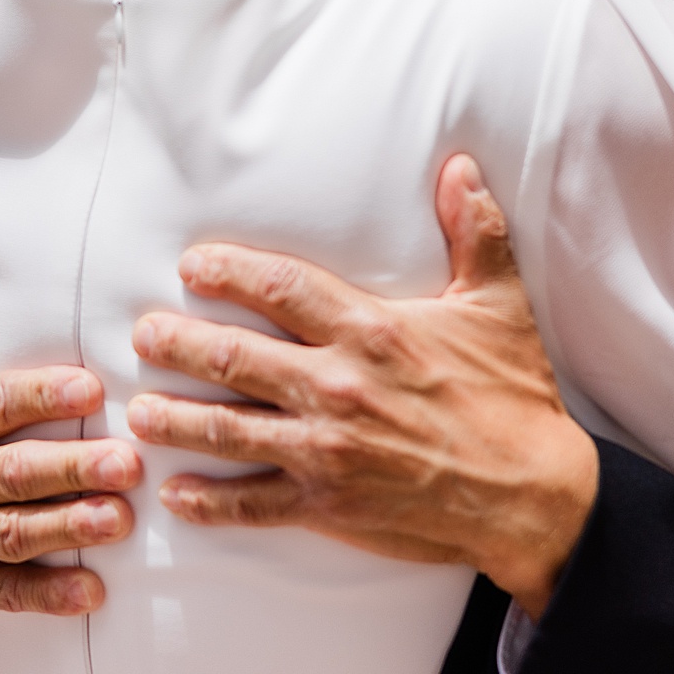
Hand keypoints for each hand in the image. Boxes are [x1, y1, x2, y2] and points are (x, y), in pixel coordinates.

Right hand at [0, 257, 140, 646]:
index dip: (38, 396)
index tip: (91, 387)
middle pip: (8, 473)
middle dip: (70, 467)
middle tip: (128, 460)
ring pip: (10, 532)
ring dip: (67, 528)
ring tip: (119, 518)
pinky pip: (2, 592)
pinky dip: (45, 596)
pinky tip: (91, 590)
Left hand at [125, 155, 599, 617]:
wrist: (535, 495)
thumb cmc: (514, 397)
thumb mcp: (499, 305)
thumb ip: (475, 232)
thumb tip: (461, 167)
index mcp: (371, 331)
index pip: (280, 289)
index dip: (229, 273)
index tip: (192, 266)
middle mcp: (338, 387)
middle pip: (234, 357)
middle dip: (177, 343)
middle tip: (142, 334)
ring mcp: (328, 450)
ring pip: (229, 429)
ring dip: (175, 419)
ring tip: (138, 411)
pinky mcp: (329, 506)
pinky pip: (254, 503)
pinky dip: (210, 500)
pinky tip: (175, 493)